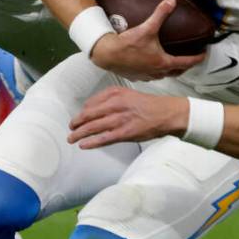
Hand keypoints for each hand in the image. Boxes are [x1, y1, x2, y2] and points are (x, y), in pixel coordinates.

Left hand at [68, 86, 187, 148]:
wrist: (167, 113)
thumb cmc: (149, 105)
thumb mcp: (129, 95)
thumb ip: (112, 99)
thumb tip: (93, 109)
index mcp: (116, 93)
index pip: (91, 103)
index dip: (82, 111)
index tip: (79, 117)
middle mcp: (115, 104)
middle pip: (88, 115)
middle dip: (76, 122)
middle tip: (70, 128)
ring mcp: (120, 119)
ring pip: (93, 127)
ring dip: (79, 134)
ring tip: (72, 138)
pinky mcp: (125, 133)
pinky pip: (104, 138)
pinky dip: (91, 142)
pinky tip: (84, 145)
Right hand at [91, 0, 205, 80]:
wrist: (107, 54)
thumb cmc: (127, 44)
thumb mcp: (147, 27)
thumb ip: (160, 14)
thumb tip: (171, 2)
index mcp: (162, 62)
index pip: (186, 62)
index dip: (196, 59)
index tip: (203, 55)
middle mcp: (156, 72)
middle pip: (176, 72)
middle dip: (185, 66)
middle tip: (189, 60)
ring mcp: (146, 76)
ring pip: (163, 76)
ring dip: (170, 70)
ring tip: (172, 63)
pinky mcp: (136, 77)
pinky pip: (150, 76)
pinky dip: (155, 72)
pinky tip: (151, 65)